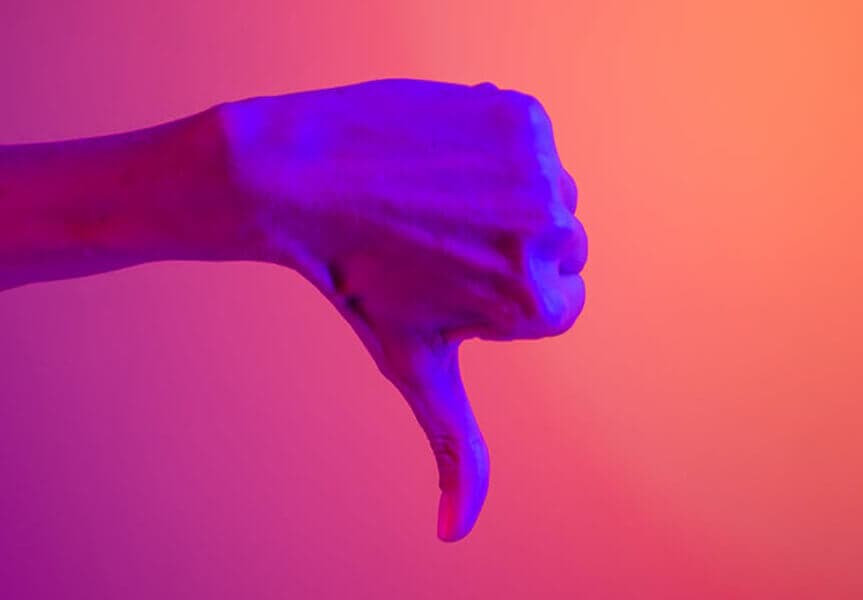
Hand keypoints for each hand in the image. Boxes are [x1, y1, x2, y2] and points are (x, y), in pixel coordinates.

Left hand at [218, 79, 586, 540]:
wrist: (300, 179)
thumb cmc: (357, 280)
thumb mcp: (416, 368)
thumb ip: (458, 449)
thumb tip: (453, 537)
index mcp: (542, 304)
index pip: (559, 306)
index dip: (500, 297)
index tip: (445, 280)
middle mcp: (553, 232)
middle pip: (562, 248)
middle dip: (508, 247)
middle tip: (434, 239)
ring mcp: (537, 168)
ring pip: (549, 192)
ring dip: (504, 194)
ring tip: (435, 198)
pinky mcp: (519, 113)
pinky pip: (531, 138)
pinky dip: (495, 142)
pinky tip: (442, 156)